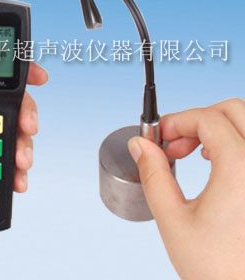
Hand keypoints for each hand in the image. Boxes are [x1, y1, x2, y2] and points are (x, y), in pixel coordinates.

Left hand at [0, 11, 47, 278]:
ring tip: (21, 158)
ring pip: (8, 132)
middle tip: (29, 125)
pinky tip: (16, 174)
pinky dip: (13, 166)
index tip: (34, 76)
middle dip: (25, 112)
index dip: (13, 72)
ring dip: (22, 143)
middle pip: (5, 104)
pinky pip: (2, 158)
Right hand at [128, 98, 244, 279]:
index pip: (208, 119)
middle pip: (233, 110)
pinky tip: (214, 162)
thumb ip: (153, 174)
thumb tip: (140, 145)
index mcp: (242, 171)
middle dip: (198, 118)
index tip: (159, 136)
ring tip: (192, 152)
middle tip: (175, 141)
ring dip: (215, 127)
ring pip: (244, 123)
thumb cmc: (219, 270)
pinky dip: (230, 141)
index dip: (177, 121)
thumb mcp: (173, 220)